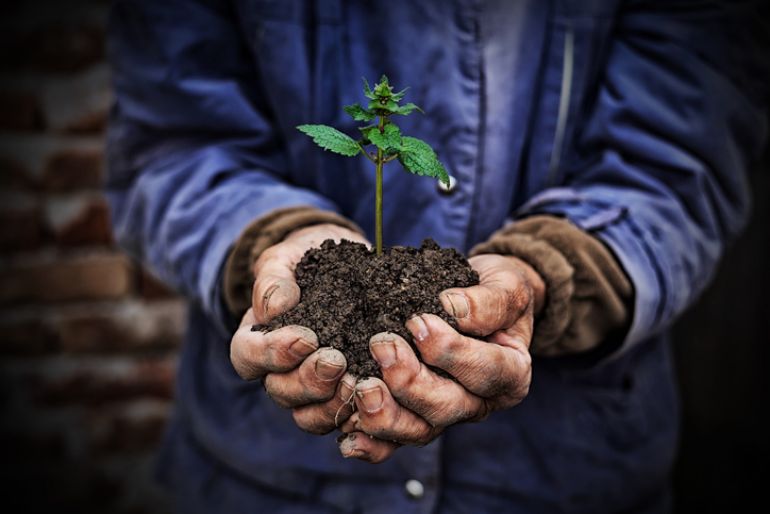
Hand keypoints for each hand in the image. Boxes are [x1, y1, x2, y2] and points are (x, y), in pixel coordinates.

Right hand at [230, 223, 368, 433]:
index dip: (272, 354)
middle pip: (281, 392)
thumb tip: (276, 308)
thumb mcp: (285, 258)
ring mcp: (314, 390)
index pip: (248, 357)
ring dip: (333, 403)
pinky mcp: (347, 396)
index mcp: (257, 340)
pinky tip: (380, 400)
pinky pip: (348, 420)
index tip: (305, 338)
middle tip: (336, 360)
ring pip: (311, 416)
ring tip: (359, 382)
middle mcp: (281, 372)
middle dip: (308, 380)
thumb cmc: (307, 260)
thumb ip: (273, 279)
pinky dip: (361, 417)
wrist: (346, 266)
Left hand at [338, 254, 544, 462]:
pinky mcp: (414, 419)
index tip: (419, 322)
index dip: (451, 353)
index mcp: (510, 374)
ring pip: (417, 431)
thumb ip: (490, 301)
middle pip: (447, 408)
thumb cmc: (493, 292)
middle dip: (410, 381)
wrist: (477, 300)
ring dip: (387, 414)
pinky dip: (370, 443)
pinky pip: (392, 443)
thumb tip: (451, 307)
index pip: (485, 372)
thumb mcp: (506, 287)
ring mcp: (444, 416)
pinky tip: (349, 437)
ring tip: (362, 386)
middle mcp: (479, 403)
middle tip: (382, 345)